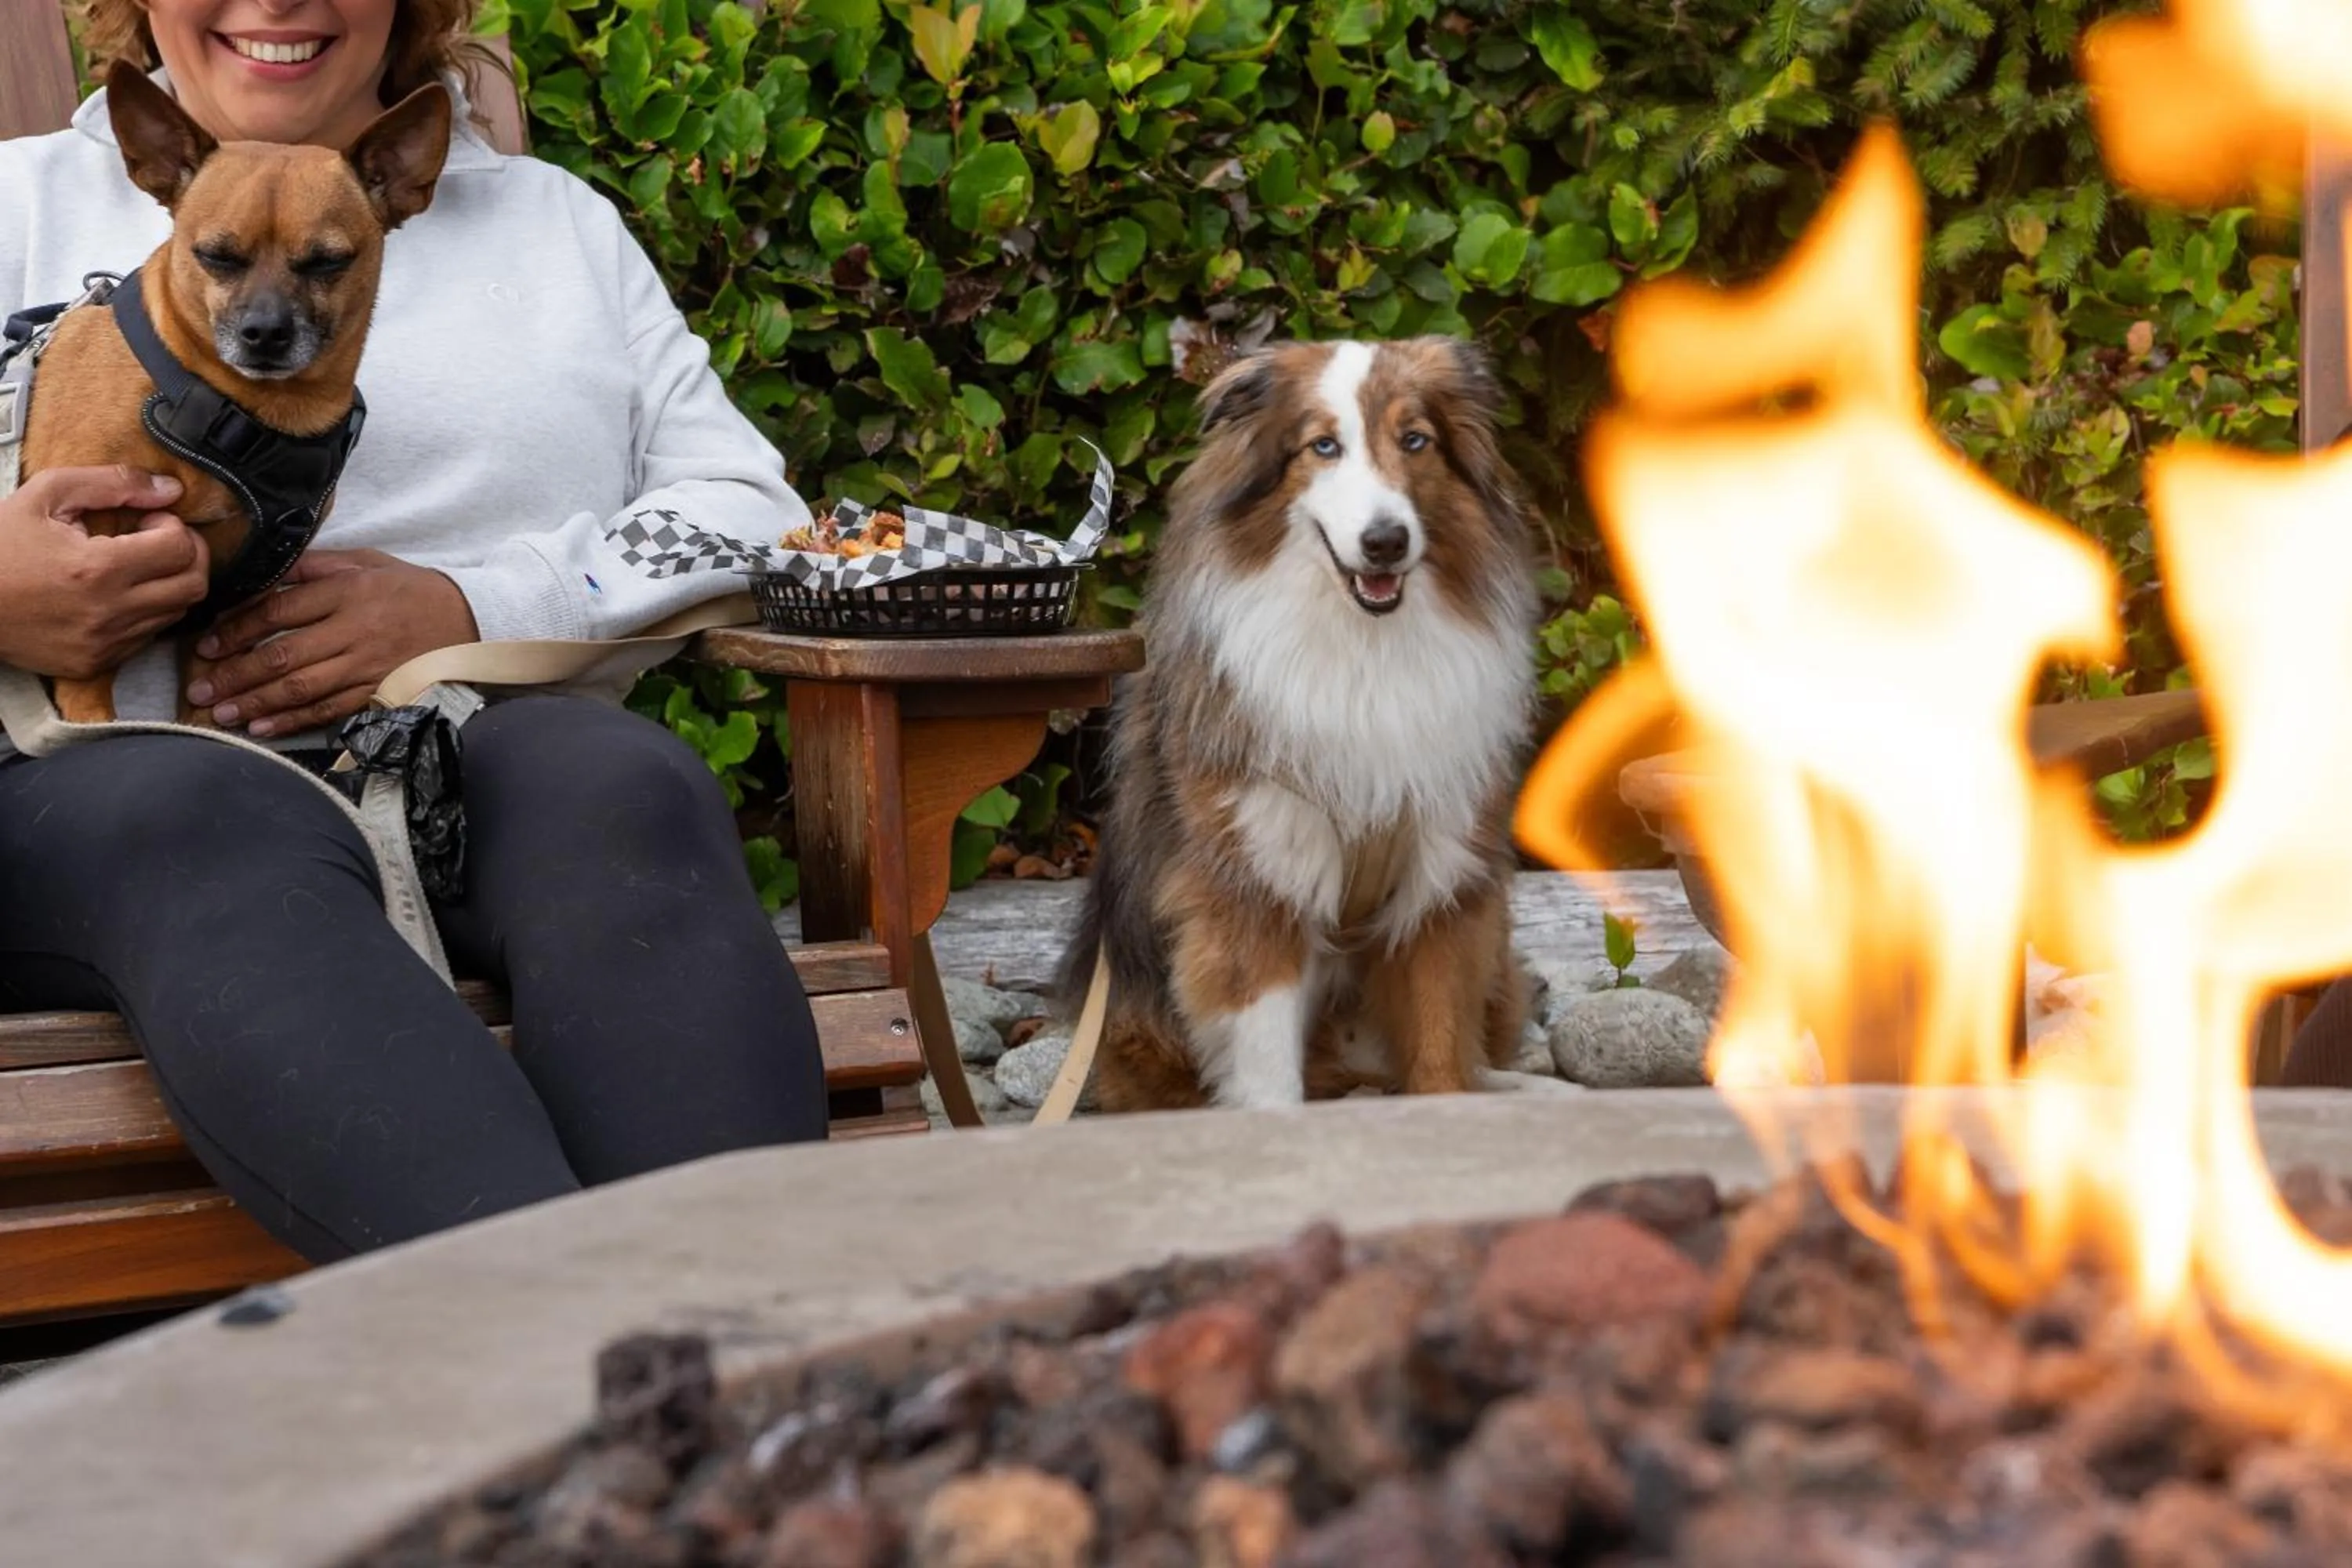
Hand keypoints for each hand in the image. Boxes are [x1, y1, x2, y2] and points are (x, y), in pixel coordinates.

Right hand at [0, 466, 208, 678]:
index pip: (181, 549)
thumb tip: (169, 488)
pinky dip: (146, 612)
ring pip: (176, 614)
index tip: (149, 520)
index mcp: (97, 569)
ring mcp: (104, 644)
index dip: (174, 526)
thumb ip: (113, 483)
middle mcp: (108, 613)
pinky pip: (147, 638)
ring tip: (134, 565)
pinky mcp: (95, 664)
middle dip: (188, 556)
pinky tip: (117, 593)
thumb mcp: (47, 495)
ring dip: (169, 584)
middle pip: (194, 586)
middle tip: (159, 540)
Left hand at [190, 549, 479, 736]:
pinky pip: (330, 710)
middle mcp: (353, 629)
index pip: (278, 612)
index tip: (207, 645)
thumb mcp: (367, 562)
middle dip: (236, 674)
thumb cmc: (412, 588)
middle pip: (282, 656)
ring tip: (221, 714)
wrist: (471, 619)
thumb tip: (264, 573)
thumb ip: (316, 566)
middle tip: (200, 688)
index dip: (237, 630)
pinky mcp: (379, 691)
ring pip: (301, 688)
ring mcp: (367, 665)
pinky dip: (294, 721)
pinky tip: (264, 729)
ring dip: (257, 703)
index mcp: (346, 591)